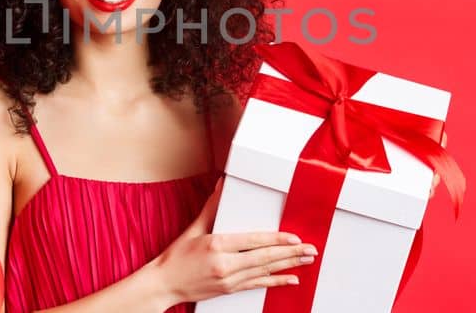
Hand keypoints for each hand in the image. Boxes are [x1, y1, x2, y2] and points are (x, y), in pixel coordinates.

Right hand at [141, 178, 316, 306]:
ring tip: (306, 260)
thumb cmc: (176, 257)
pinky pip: (258, 285)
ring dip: (289, 266)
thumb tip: (222, 185)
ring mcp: (229, 279)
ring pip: (265, 271)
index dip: (277, 240)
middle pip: (265, 257)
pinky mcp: (229, 290)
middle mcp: (225, 264)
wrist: (164, 284)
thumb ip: (212, 207)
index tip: (295, 238)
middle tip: (311, 249)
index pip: (254, 241)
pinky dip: (276, 281)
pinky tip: (291, 279)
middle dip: (291, 253)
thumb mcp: (194, 228)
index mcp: (217, 244)